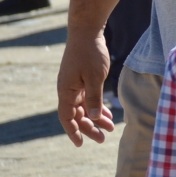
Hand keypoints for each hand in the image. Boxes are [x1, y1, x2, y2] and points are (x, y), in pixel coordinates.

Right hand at [56, 30, 114, 144]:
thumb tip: (94, 118)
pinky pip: (88, 99)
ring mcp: (74, 85)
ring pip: (84, 108)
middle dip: (88, 128)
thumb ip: (94, 98)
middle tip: (103, 139)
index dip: (72, 131)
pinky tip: (108, 115)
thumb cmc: (90, 53)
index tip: (80, 144)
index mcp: (66, 91)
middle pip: (76, 115)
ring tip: (109, 129)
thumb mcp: (94, 78)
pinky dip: (97, 107)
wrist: (87, 32)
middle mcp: (67, 90)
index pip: (66, 117)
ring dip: (95, 119)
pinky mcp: (82, 80)